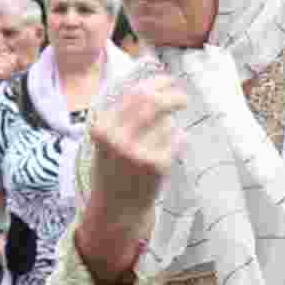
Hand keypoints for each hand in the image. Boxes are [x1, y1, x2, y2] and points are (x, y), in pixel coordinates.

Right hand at [85, 75, 187, 231]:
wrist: (117, 209)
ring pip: (166, 122)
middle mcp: (117, 138)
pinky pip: (177, 138)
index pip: (134, 93)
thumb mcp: (106, 139)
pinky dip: (178, 140)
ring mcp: (138, 151)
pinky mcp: (158, 164)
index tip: (168, 81)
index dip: (156, 83)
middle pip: (153, 102)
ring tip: (159, 142)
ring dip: (169, 126)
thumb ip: (122, 112)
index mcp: (102, 128)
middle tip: (182, 98)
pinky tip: (167, 152)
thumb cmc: (113, 170)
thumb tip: (151, 75)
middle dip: (172, 95)